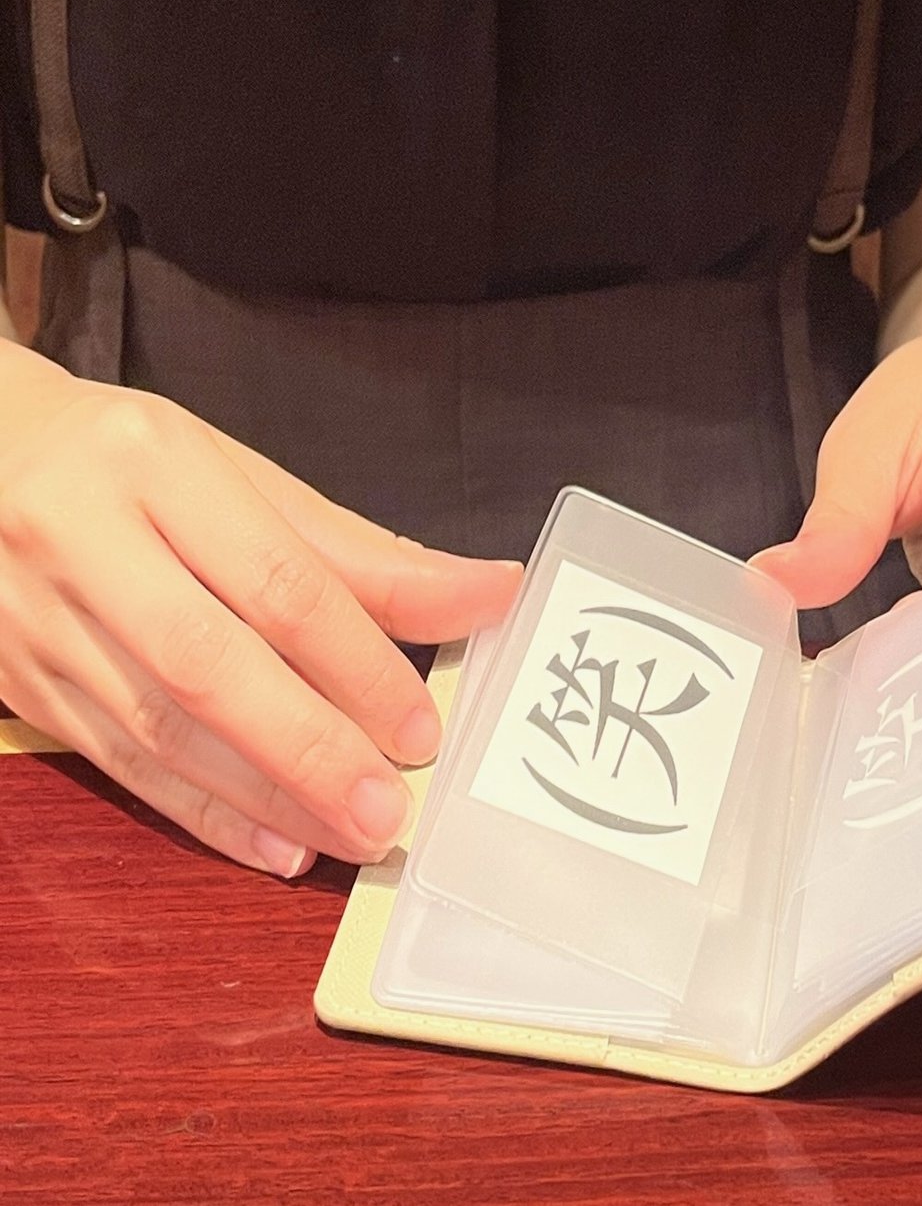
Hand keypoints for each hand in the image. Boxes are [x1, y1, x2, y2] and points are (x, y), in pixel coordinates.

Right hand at [0, 344, 520, 876]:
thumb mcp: (244, 480)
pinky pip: (115, 760)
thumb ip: (362, 554)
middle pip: (207, 664)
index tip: (421, 725)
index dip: (359, 662)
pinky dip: (199, 811)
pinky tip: (270, 844)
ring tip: (345, 837)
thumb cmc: (133, 466)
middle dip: (310, 750)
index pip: (277, 580)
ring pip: (157, 728)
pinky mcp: (17, 678)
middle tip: (388, 810)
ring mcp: (34, 614)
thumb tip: (488, 593)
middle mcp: (81, 535)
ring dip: (262, 798)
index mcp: (154, 463)